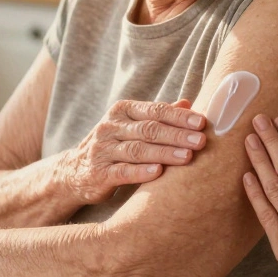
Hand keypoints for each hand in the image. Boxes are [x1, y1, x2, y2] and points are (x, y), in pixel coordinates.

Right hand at [61, 99, 207, 204]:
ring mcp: (102, 150)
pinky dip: (140, 172)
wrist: (74, 171)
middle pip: (148, 130)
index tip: (202, 122)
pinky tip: (158, 173)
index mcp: (122, 111)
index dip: (179, 116)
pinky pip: (122, 171)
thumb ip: (158, 116)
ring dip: (164, 153)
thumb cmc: (113, 146)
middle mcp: (110, 127)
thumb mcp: (132, 126)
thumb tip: (188, 103)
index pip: (154, 110)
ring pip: (137, 150)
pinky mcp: (98, 173)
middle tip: (201, 141)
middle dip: (177, 135)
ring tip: (188, 157)